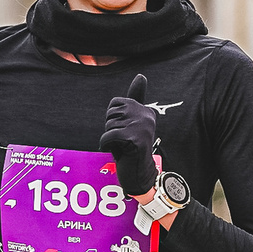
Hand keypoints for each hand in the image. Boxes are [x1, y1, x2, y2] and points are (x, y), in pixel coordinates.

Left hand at [101, 72, 159, 197]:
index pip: (115, 103)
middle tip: (123, 143)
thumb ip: (135, 99)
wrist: (139, 176)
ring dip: (110, 139)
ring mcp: (142, 127)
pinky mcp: (135, 139)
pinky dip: (105, 145)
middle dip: (110, 129)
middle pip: (111, 114)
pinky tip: (116, 152)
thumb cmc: (132, 150)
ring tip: (122, 148)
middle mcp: (146, 115)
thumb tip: (141, 76)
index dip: (113, 120)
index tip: (124, 133)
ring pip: (108, 125)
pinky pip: (108, 136)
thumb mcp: (132, 123)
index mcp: (145, 110)